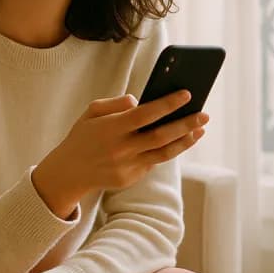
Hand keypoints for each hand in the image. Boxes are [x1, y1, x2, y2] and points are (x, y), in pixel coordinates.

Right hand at [33, 92, 207, 216]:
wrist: (68, 171)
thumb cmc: (83, 135)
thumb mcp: (90, 112)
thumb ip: (115, 103)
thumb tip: (139, 101)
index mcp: (111, 128)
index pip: (145, 114)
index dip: (167, 104)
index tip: (187, 94)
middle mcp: (120, 149)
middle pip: (160, 136)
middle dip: (185, 124)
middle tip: (204, 114)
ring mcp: (126, 166)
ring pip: (164, 153)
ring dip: (185, 141)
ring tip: (200, 129)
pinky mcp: (130, 179)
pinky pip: (153, 162)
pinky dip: (168, 150)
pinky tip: (181, 139)